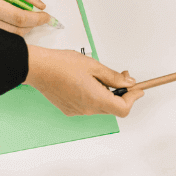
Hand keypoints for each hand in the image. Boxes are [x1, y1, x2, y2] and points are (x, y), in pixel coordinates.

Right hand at [0, 0, 50, 35]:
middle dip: (31, 26)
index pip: (21, 18)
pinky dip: (8, 36)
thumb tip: (39, 5)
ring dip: (20, 31)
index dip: (38, 19)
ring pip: (9, 39)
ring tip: (17, 20)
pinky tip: (7, 27)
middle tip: (34, 18)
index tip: (45, 17)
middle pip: (17, 32)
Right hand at [24, 45, 143, 116]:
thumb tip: (128, 83)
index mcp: (95, 99)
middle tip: (122, 76)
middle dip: (121, 93)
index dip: (133, 99)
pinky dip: (94, 96)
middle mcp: (86, 109)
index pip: (123, 109)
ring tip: (101, 76)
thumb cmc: (61, 64)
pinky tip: (87, 82)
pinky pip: (88, 105)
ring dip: (107, 94)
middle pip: (113, 107)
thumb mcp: (94, 66)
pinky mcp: (69, 109)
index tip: (137, 89)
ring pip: (101, 106)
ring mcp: (77, 111)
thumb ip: (113, 77)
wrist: (37, 68)